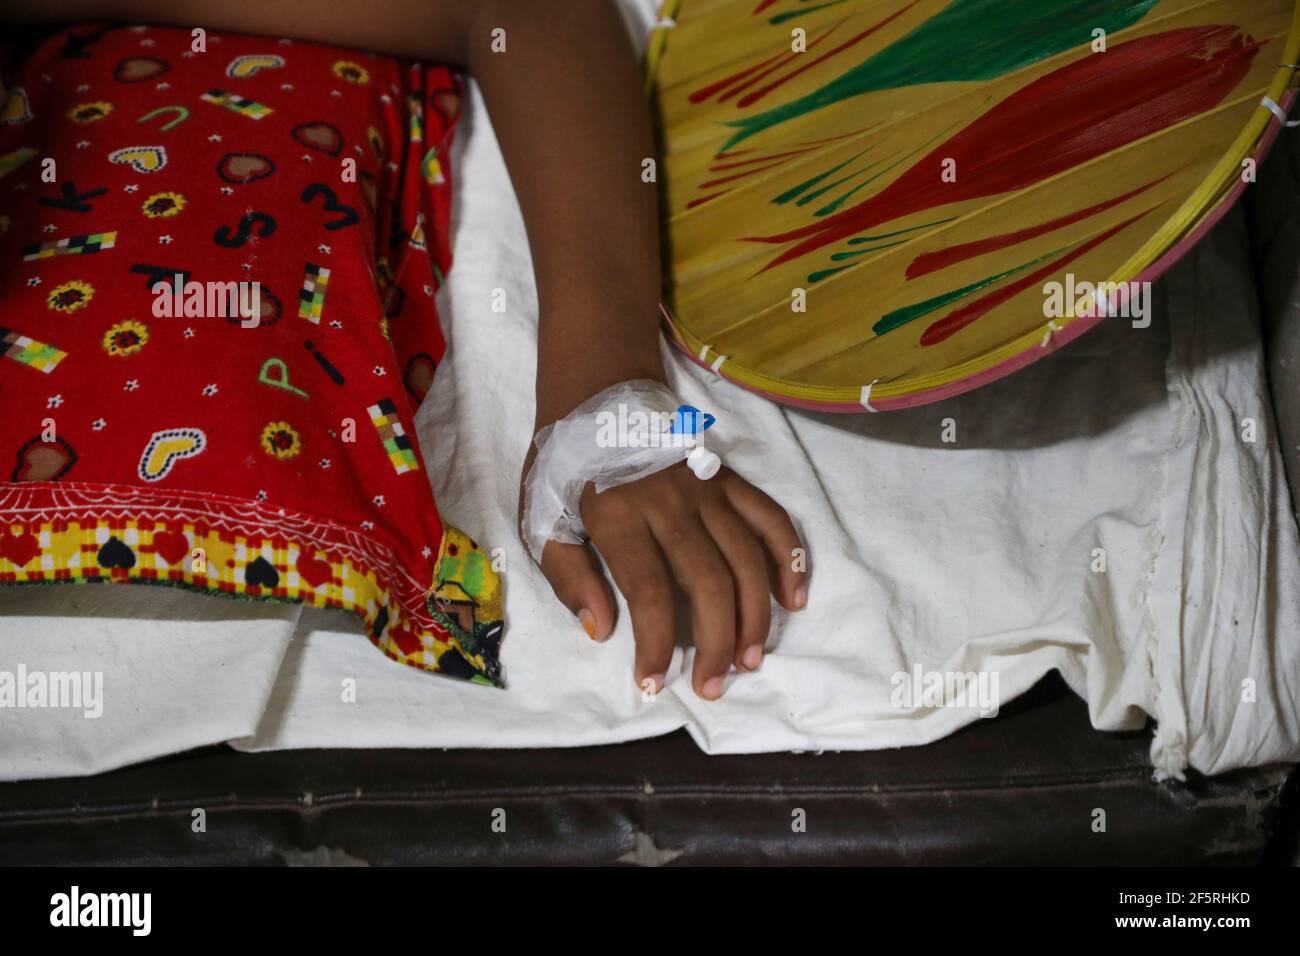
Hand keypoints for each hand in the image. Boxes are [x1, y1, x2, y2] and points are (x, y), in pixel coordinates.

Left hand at [529, 463, 807, 699]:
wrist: (598, 393)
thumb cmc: (565, 466)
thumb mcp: (541, 519)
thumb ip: (568, 576)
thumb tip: (602, 630)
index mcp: (618, 514)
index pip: (649, 590)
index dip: (657, 643)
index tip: (656, 684)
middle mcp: (670, 502)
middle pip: (708, 580)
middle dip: (716, 641)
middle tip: (713, 685)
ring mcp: (706, 487)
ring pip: (746, 556)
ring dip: (755, 613)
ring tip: (750, 659)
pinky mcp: (729, 477)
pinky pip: (770, 517)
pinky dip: (788, 556)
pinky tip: (793, 599)